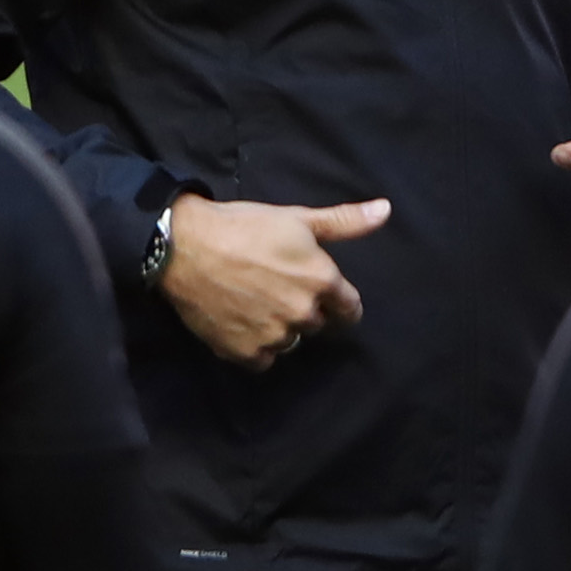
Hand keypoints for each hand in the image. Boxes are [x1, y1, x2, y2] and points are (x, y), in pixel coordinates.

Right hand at [160, 194, 390, 369]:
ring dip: (280, 328)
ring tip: (255, 303)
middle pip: (317, 323)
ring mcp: (274, 336)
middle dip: (305, 309)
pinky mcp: (246, 353)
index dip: (339, 302)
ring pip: (290, 341)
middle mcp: (303, 314)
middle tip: (276, 287)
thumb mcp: (297, 218)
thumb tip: (386, 211)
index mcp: (321, 281)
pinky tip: (240, 322)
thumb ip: (345, 222)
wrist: (184, 247)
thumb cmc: (243, 226)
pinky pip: (263, 359)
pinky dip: (255, 346)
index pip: (350, 309)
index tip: (325, 295)